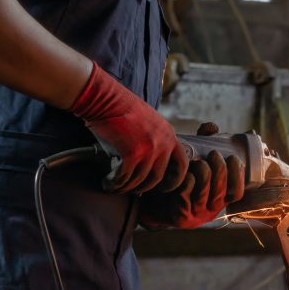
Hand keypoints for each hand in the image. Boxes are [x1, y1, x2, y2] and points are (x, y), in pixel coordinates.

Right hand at [68, 62, 187, 193]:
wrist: (106, 98)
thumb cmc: (121, 110)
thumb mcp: (148, 123)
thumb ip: (154, 141)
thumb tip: (148, 166)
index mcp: (169, 135)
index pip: (182, 164)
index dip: (174, 179)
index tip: (162, 186)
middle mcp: (163, 142)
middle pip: (158, 177)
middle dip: (144, 187)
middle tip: (133, 191)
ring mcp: (150, 148)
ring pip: (140, 180)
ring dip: (127, 187)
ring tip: (116, 187)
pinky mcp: (132, 152)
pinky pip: (125, 177)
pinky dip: (115, 183)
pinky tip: (108, 183)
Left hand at [139, 122, 246, 228]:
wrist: (152, 201)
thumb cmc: (177, 178)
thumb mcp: (195, 160)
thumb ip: (204, 142)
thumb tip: (211, 127)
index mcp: (219, 199)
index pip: (236, 192)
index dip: (237, 175)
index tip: (232, 158)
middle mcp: (210, 210)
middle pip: (221, 190)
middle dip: (219, 169)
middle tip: (213, 154)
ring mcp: (195, 216)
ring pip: (204, 191)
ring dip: (203, 172)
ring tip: (197, 161)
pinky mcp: (180, 217)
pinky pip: (186, 193)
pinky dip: (186, 180)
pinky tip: (182, 173)